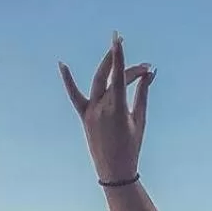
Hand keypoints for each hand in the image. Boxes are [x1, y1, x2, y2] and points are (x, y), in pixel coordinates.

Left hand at [60, 34, 154, 184]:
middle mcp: (102, 108)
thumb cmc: (132, 146)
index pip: (119, 76)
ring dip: (106, 66)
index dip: (118, 56)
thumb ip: (143, 94)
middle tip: (121, 43)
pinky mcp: (84, 116)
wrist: (115, 171)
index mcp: (118, 110)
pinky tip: (62, 64)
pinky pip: (74, 95)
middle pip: (111, 76)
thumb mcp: (140, 119)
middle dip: (116, 58)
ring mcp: (91, 112)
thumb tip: (149, 73)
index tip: (117, 38)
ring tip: (113, 52)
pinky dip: (68, 80)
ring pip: (98, 82)